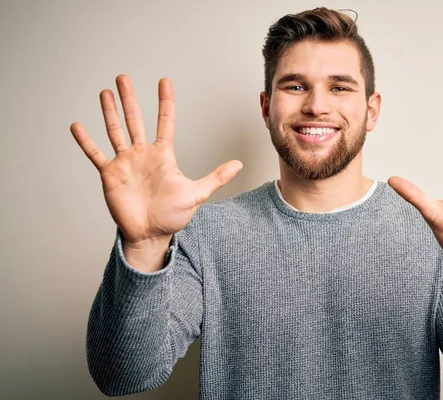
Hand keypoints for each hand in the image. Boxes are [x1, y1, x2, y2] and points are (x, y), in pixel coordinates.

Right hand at [70, 74, 242, 244]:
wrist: (151, 234)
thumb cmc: (173, 216)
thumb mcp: (197, 194)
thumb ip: (216, 177)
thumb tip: (239, 164)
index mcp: (163, 155)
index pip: (165, 121)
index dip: (165, 101)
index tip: (164, 81)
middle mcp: (142, 154)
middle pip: (135, 120)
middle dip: (130, 98)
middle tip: (123, 77)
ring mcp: (125, 163)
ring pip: (115, 131)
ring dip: (110, 112)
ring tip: (105, 92)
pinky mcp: (110, 175)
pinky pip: (95, 154)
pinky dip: (86, 141)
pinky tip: (77, 125)